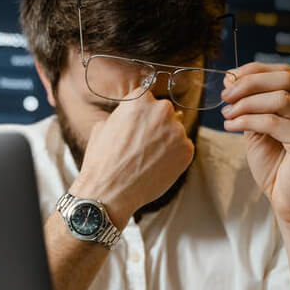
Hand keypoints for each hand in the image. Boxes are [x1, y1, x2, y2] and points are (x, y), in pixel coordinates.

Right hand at [69, 89, 194, 225]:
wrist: (110, 191)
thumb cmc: (102, 160)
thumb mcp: (103, 125)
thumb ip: (123, 114)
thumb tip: (131, 115)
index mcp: (140, 100)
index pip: (147, 99)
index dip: (142, 114)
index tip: (138, 125)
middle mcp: (162, 111)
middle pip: (165, 112)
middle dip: (157, 124)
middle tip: (144, 143)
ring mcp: (177, 131)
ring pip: (175, 131)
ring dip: (166, 141)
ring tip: (149, 158)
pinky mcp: (187, 151)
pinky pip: (183, 148)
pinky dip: (174, 156)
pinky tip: (157, 166)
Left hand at [220, 62, 289, 226]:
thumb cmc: (278, 169)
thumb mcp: (261, 129)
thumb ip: (252, 104)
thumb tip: (231, 79)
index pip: (286, 73)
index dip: (254, 71)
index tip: (229, 81)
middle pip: (285, 79)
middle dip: (249, 84)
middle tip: (225, 96)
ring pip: (279, 98)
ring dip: (246, 103)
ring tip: (227, 115)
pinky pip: (273, 121)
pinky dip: (247, 120)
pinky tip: (231, 126)